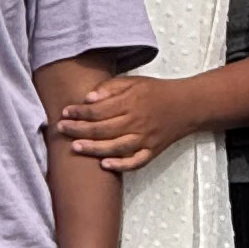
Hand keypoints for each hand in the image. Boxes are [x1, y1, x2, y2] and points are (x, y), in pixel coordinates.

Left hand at [51, 73, 202, 175]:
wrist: (187, 105)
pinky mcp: (152, 151)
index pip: (99, 109)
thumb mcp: (134, 81)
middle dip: (79, 130)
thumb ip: (111, 88)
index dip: (80, 111)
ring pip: (116, 147)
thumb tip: (89, 98)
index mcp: (131, 101)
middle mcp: (137, 121)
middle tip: (61, 129)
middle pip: (103, 129)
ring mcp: (145, 138)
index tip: (65, 112)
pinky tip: (104, 165)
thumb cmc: (157, 92)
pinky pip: (136, 162)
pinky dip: (121, 165)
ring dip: (94, 148)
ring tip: (75, 147)